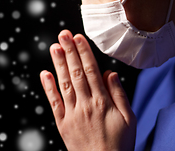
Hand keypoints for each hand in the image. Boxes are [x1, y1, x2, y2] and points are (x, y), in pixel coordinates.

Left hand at [40, 30, 135, 150]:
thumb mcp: (129, 119)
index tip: (78, 37)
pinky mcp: (62, 124)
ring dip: (58, 64)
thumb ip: (120, 95)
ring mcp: (72, 114)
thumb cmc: (120, 144)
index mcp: (103, 102)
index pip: (92, 70)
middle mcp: (86, 105)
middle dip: (69, 51)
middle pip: (76, 72)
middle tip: (63, 34)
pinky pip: (54, 103)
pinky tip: (45, 74)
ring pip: (64, 83)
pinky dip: (48, 87)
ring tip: (54, 46)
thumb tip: (109, 73)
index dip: (84, 52)